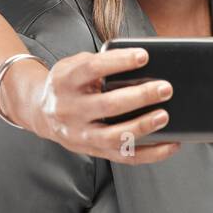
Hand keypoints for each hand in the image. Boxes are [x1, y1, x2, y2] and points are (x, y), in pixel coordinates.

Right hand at [22, 48, 180, 163]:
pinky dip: (151, 153)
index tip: (144, 56)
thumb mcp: (74, 66)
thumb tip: (142, 61)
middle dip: (139, 96)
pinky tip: (171, 143)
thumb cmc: (68, 84)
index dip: (119, 61)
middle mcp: (70, 110)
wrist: (41, 112)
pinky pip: (125, 156)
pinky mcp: (94, 151)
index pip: (92, 69)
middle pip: (107, 105)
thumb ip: (99, 63)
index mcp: (65, 82)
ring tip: (164, 116)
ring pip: (115, 136)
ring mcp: (81, 134)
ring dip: (143, 126)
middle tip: (164, 88)